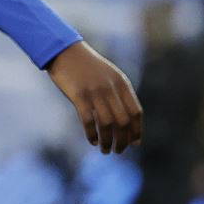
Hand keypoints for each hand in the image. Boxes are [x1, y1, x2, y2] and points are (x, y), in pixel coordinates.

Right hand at [46, 40, 142, 154]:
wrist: (66, 52)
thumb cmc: (88, 68)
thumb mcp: (110, 77)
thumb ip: (119, 94)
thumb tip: (126, 119)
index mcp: (122, 84)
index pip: (136, 112)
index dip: (137, 130)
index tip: (135, 144)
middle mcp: (112, 88)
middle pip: (123, 121)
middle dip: (123, 140)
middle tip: (118, 151)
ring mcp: (95, 92)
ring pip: (107, 124)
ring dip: (108, 141)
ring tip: (106, 150)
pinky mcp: (78, 96)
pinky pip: (88, 120)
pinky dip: (92, 134)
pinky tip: (93, 141)